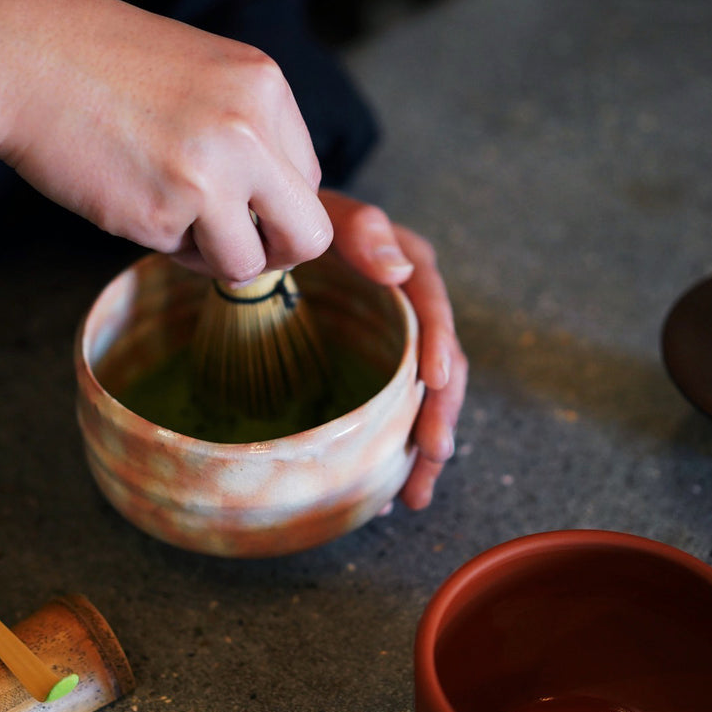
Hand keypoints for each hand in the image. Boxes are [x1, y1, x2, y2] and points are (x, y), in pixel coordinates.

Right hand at [0, 0, 331, 282]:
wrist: (15, 56)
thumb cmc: (97, 64)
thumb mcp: (201, 76)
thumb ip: (248, 132)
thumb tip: (283, 210)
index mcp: (265, 86)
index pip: (310, 179)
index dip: (273, 204)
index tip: (237, 203)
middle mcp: (250, 129)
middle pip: (308, 234)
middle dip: (272, 250)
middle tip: (227, 240)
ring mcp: (208, 174)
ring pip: (250, 263)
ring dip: (211, 255)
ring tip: (164, 211)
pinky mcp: (160, 212)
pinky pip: (185, 259)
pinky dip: (158, 242)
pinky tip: (125, 195)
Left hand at [320, 189, 467, 510]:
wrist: (272, 236)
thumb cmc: (299, 222)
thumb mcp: (327, 214)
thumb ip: (362, 230)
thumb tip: (399, 270)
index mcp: (411, 272)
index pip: (435, 311)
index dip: (439, 346)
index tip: (436, 383)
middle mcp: (412, 313)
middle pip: (440, 368)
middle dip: (439, 415)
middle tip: (432, 456)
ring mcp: (394, 346)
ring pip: (421, 402)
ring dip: (421, 450)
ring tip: (412, 496)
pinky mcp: (374, 372)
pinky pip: (391, 413)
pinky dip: (391, 451)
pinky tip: (384, 491)